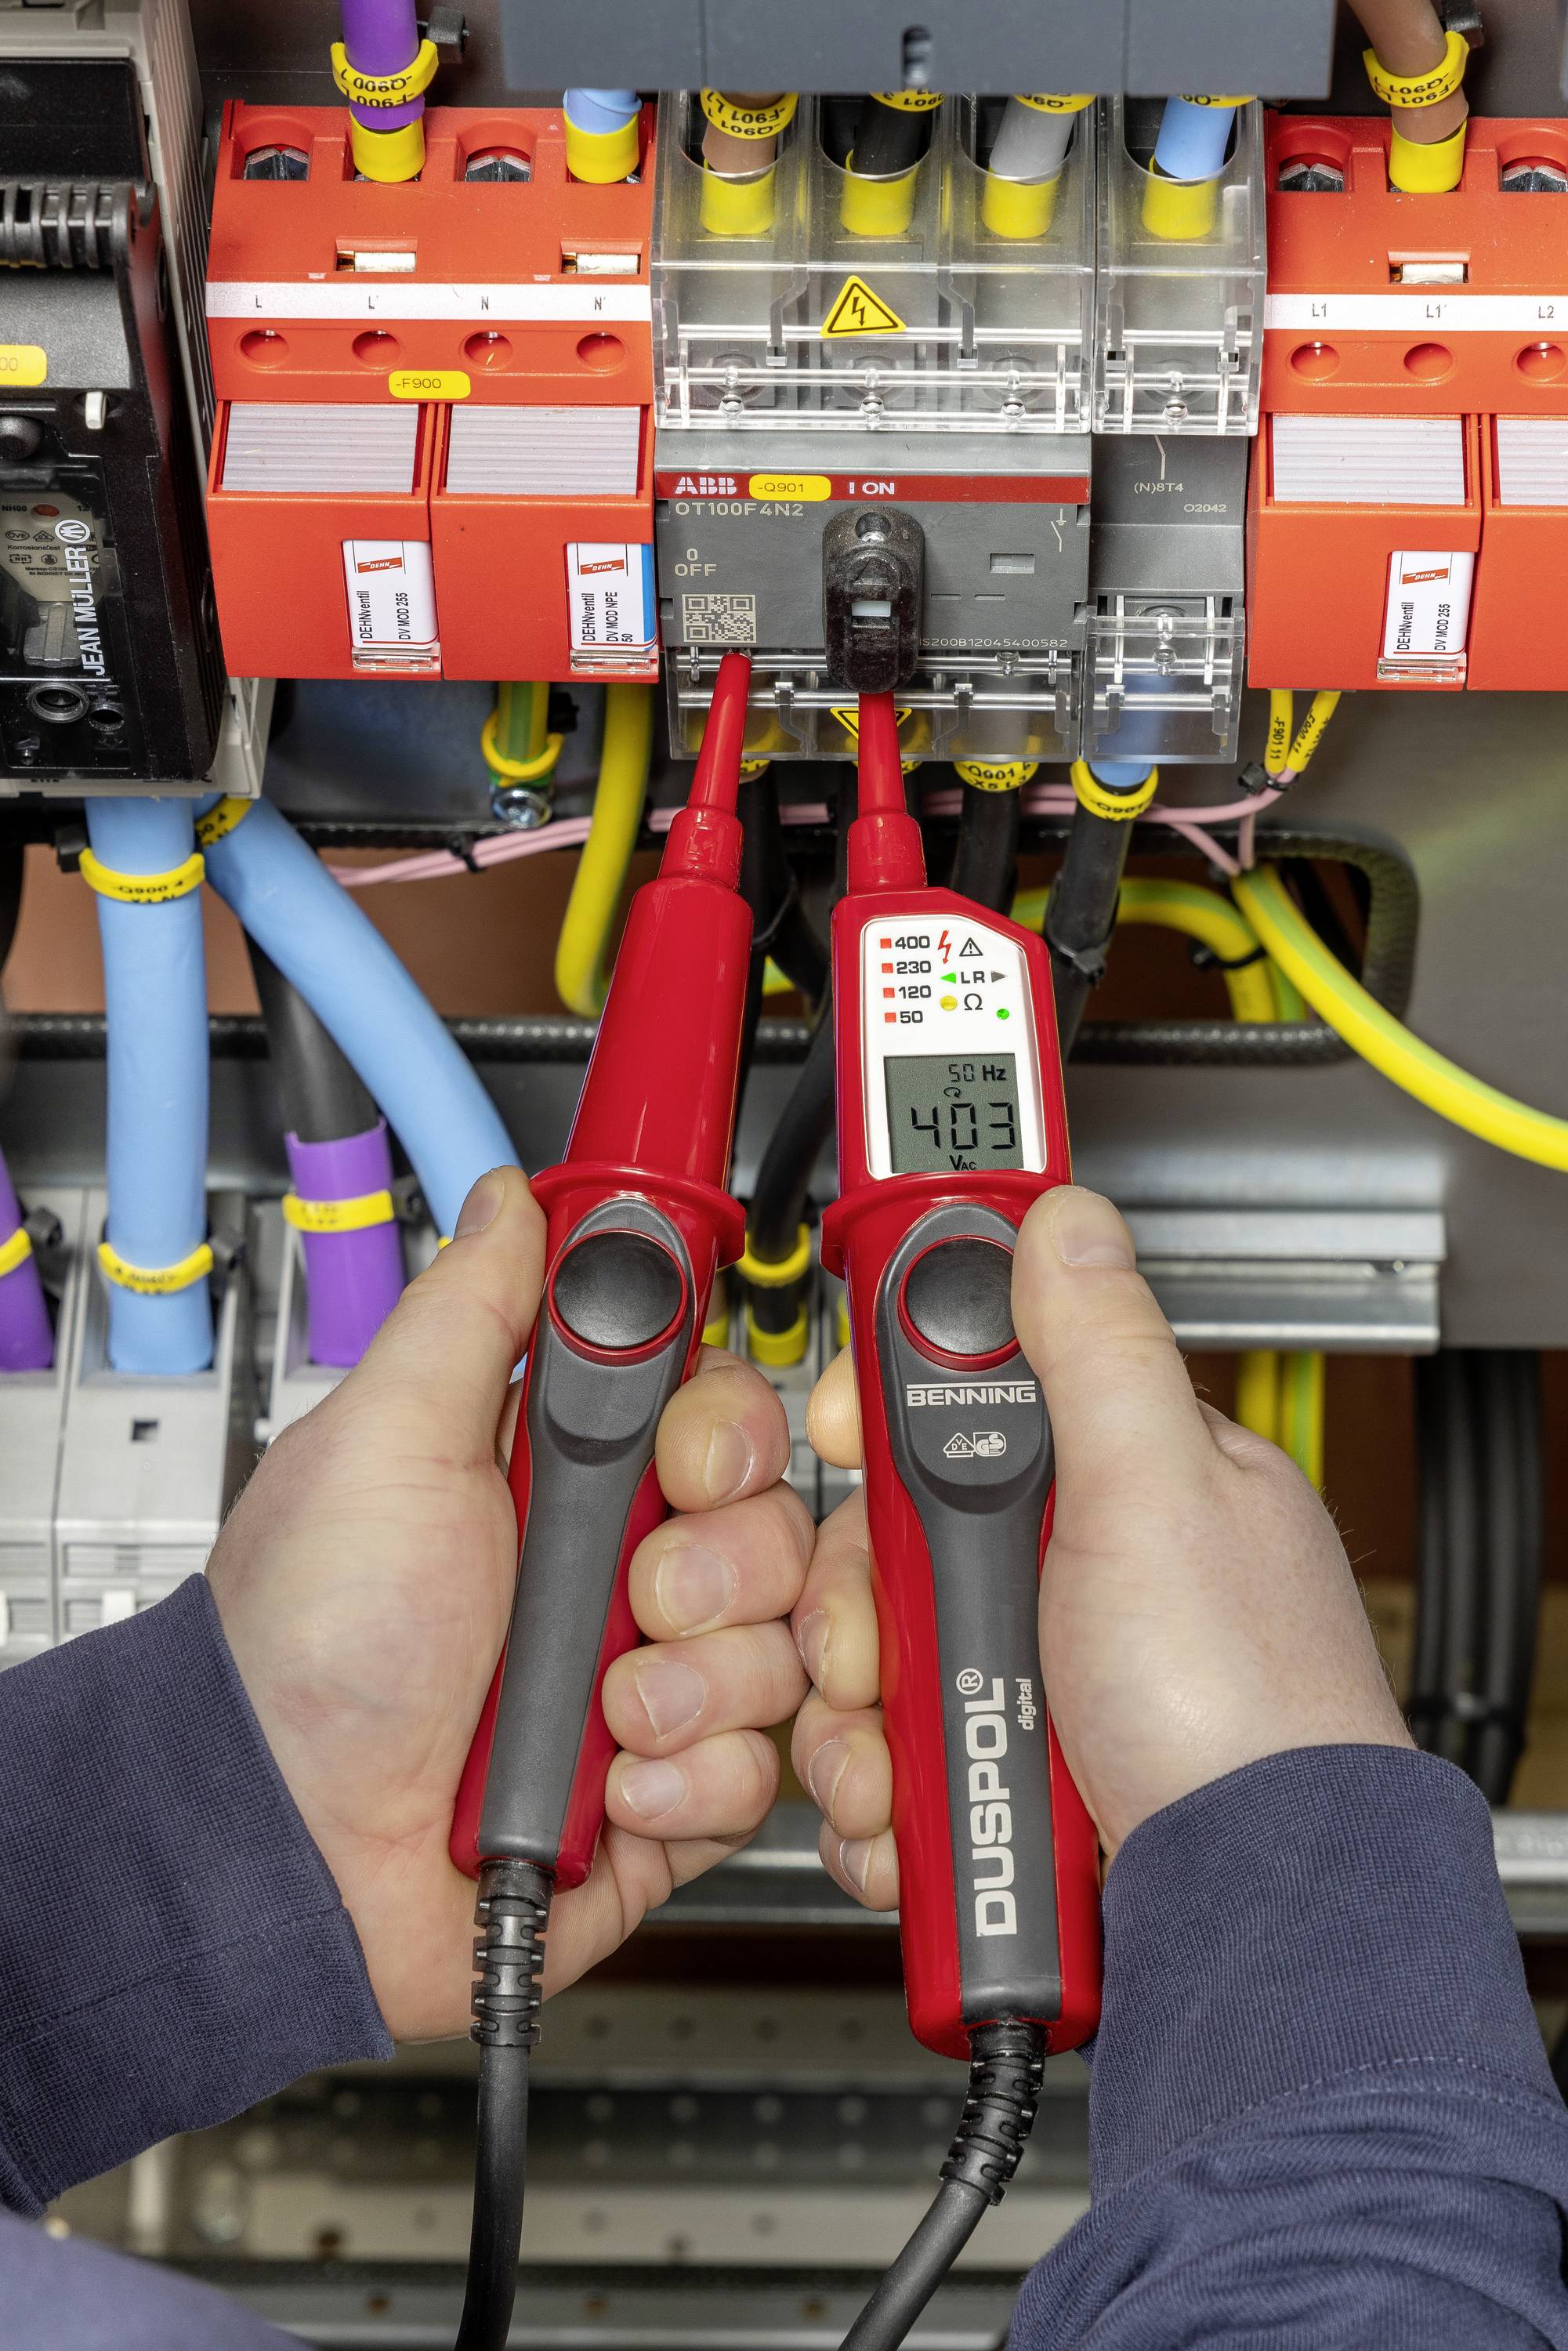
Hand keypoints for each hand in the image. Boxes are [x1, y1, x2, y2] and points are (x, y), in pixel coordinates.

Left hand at [209, 1167, 809, 2040]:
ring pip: (781, 1648)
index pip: (717, 1416)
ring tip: (601, 1711)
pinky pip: (759, 1768)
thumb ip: (469, 1310)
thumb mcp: (381, 1445)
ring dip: (696, 1682)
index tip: (685, 1463)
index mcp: (557, 1479)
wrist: (293, 1854)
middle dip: (717, 1568)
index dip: (724, 1431)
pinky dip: (690, 1779)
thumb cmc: (312, 1650)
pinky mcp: (669, 1793)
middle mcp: (612, 1574)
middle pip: (775, 1527)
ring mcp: (647, 1685)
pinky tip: (610, 1783)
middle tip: (637, 1594)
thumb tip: (514, 1198)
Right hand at [793, 1184, 1410, 1903]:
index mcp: (1118, 1476)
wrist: (1242, 1915)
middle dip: (853, 1602)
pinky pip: (883, 1751)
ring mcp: (1033, 1672)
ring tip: (900, 1753)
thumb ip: (1099, 1350)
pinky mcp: (996, 1766)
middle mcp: (1069, 1570)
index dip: (874, 1412)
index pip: (958, 1394)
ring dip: (853, 1712)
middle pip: (886, 1540)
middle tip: (874, 1643)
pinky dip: (875, 1787)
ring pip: (868, 1654)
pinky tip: (906, 1806)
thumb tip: (1065, 1213)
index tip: (833, 1436)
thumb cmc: (1240, 1713)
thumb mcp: (1160, 1494)